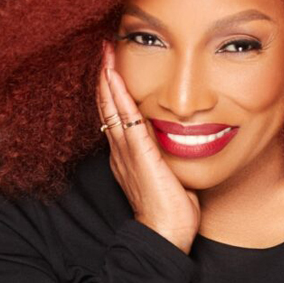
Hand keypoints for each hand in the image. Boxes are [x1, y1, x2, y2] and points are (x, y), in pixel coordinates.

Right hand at [95, 39, 200, 254]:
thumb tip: (179, 138)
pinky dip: (117, 96)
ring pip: (111, 108)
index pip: (116, 115)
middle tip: (104, 49)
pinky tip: (114, 77)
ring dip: (108, 79)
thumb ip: (166, 154)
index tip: (113, 67)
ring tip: (105, 53)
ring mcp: (127, 151)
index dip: (112, 91)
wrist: (166, 233)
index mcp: (128, 154)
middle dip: (106, 77)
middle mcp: (122, 150)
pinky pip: (125, 119)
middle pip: (108, 106)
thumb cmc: (170, 207)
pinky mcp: (139, 154)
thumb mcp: (167, 172)